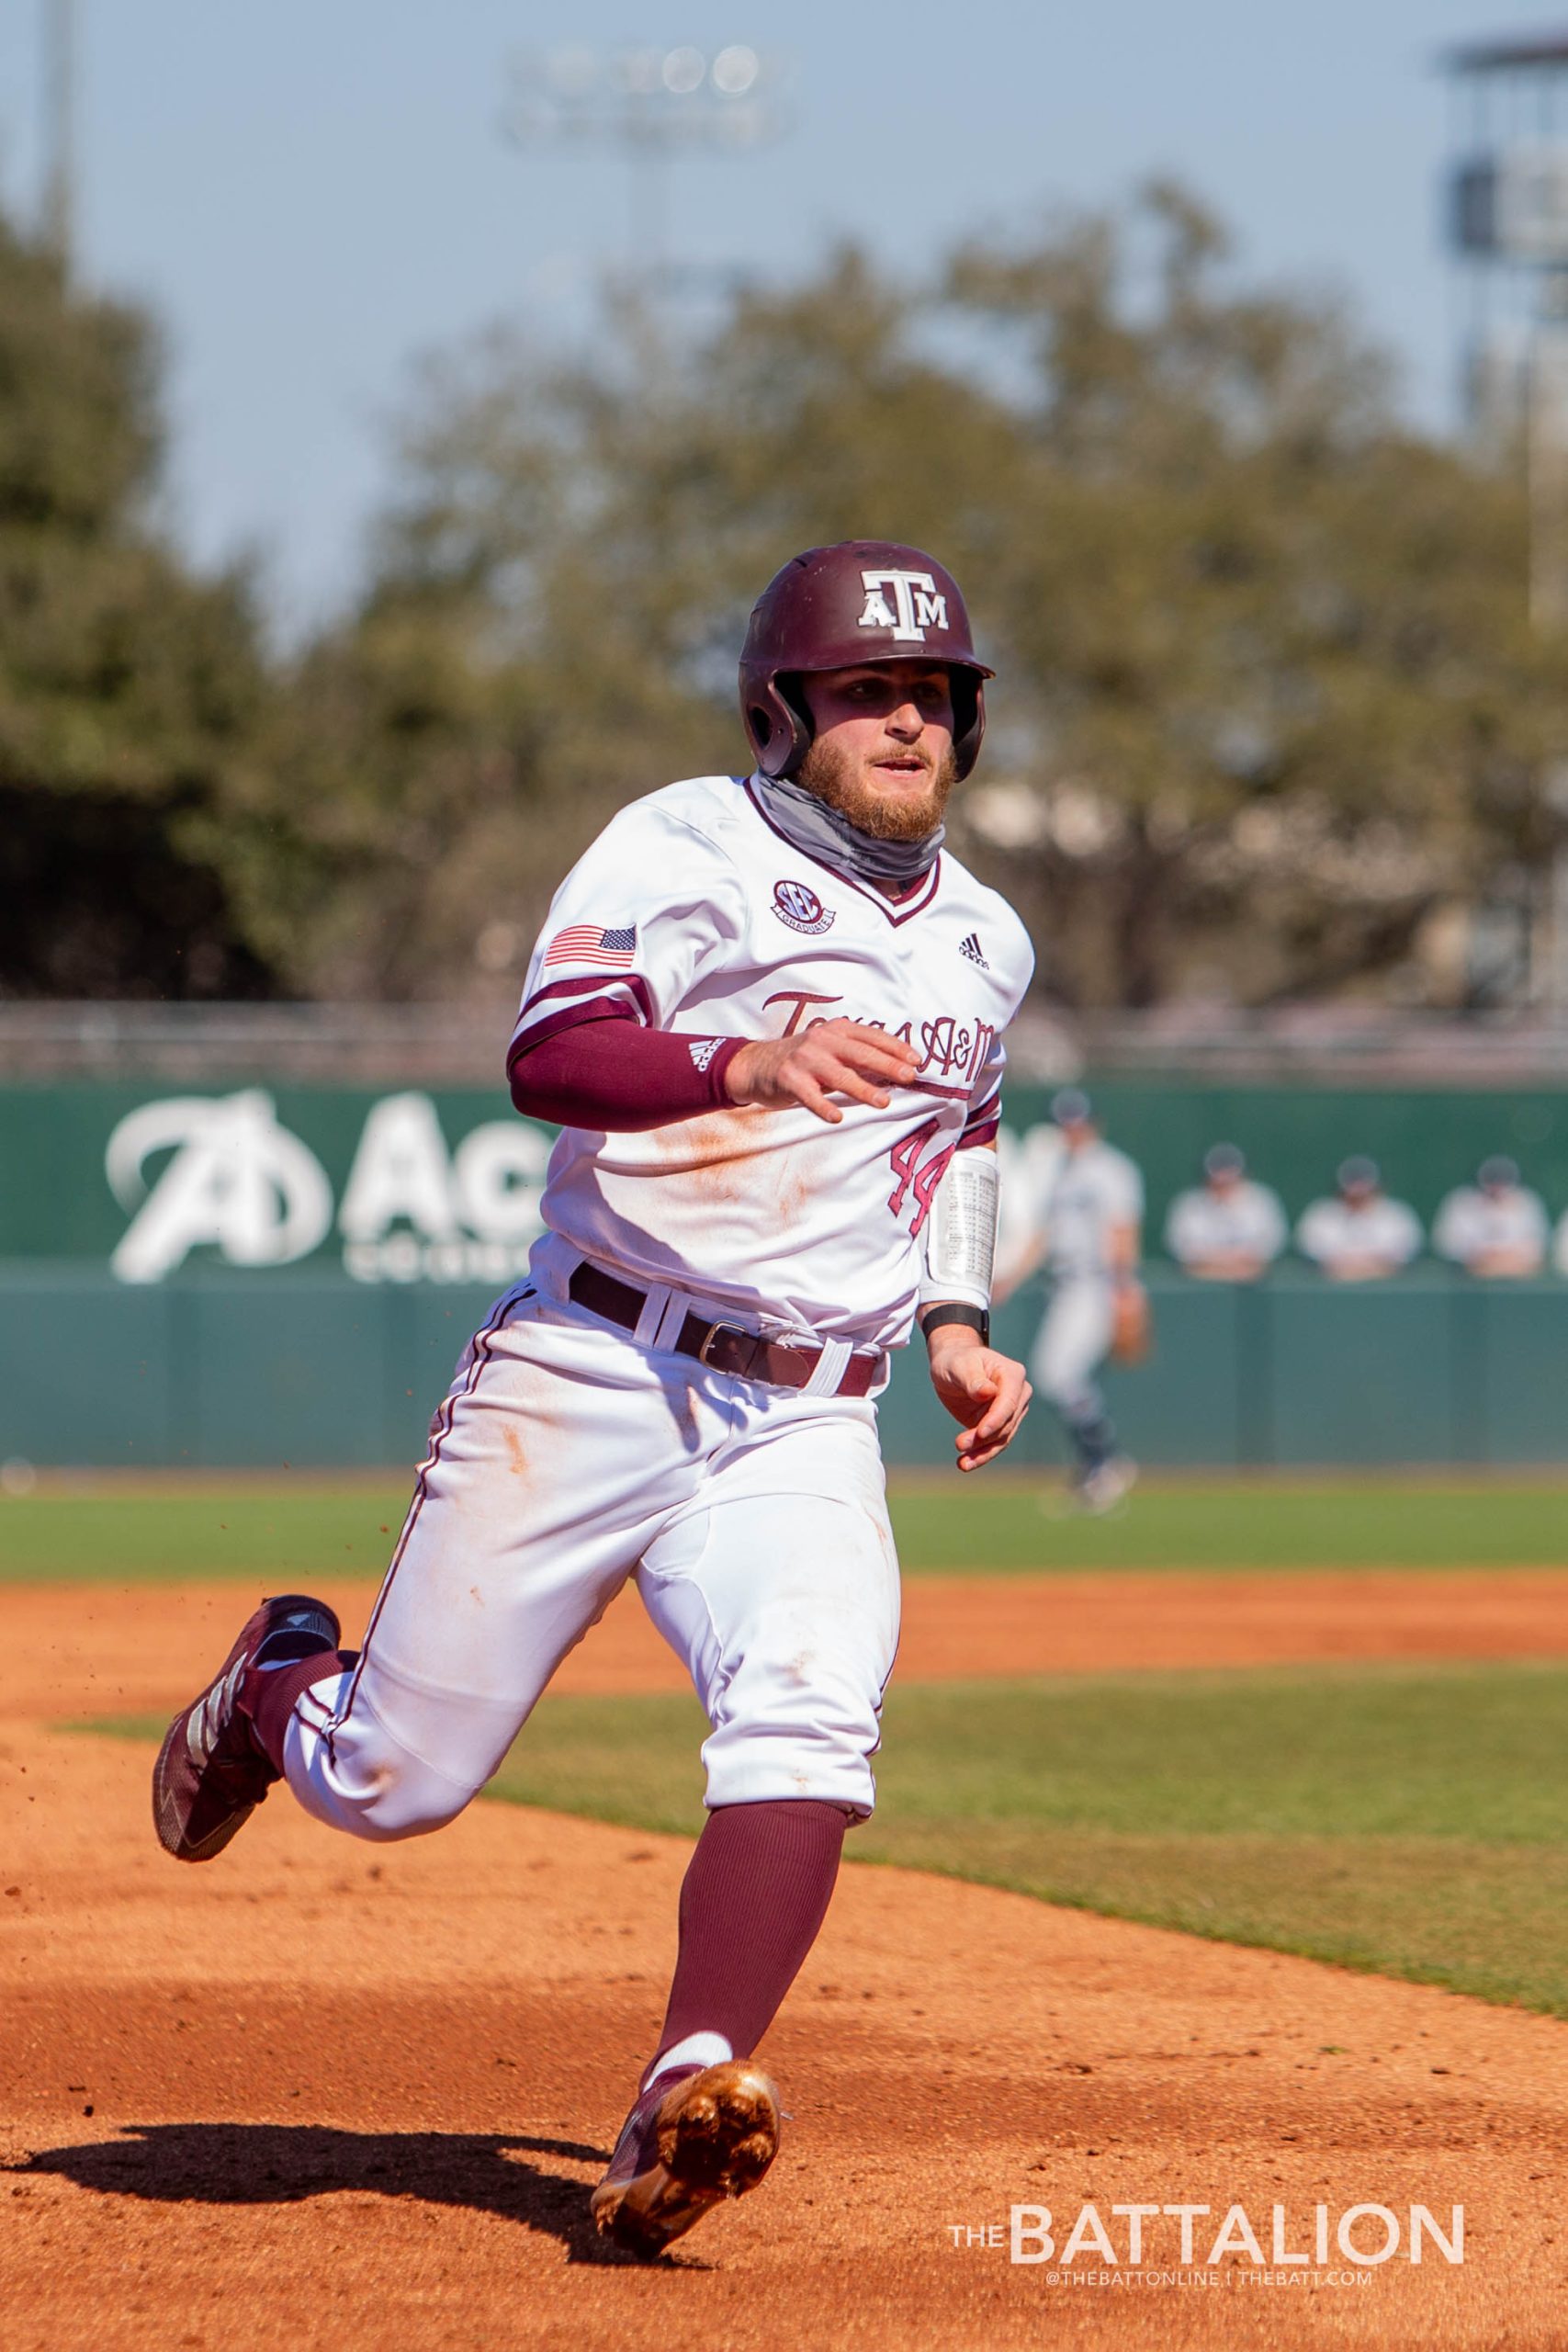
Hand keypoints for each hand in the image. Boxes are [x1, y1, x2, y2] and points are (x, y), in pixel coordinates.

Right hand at [725, 1018, 919, 1124]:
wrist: (758, 1064)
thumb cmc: (804, 1059)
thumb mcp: (832, 1048)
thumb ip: (859, 1056)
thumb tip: (898, 1071)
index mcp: (837, 1030)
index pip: (872, 1037)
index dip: (896, 1048)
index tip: (917, 1062)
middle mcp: (822, 1041)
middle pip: (860, 1053)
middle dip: (887, 1065)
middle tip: (909, 1077)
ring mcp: (805, 1060)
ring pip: (839, 1075)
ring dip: (863, 1089)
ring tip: (883, 1102)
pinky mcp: (789, 1079)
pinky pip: (810, 1096)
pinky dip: (824, 1107)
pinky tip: (837, 1117)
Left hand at [925, 1327, 1030, 1472]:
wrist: (952, 1367)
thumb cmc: (956, 1361)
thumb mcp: (959, 1366)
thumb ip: (973, 1379)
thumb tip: (988, 1392)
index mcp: (1013, 1374)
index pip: (1009, 1401)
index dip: (996, 1419)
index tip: (981, 1432)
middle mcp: (1019, 1394)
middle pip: (1006, 1423)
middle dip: (984, 1438)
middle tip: (959, 1445)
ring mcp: (1012, 1411)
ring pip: (1002, 1438)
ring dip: (982, 1452)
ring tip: (962, 1462)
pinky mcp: (1000, 1425)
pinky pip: (994, 1444)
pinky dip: (980, 1456)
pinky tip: (965, 1464)